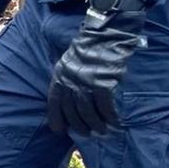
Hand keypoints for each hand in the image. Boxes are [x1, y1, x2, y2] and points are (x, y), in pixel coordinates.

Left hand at [47, 8, 146, 134]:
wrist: (106, 33)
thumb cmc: (88, 48)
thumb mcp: (68, 61)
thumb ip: (66, 78)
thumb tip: (69, 98)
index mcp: (59, 76)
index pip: (55, 103)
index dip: (56, 118)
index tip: (59, 131)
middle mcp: (70, 82)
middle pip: (72, 110)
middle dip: (79, 125)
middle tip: (87, 134)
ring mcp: (86, 83)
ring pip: (88, 111)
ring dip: (95, 123)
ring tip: (101, 131)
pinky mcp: (103, 82)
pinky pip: (105, 105)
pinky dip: (109, 116)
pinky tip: (113, 122)